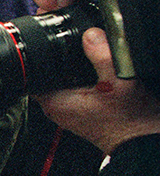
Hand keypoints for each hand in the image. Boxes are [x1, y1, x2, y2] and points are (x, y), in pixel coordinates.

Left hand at [35, 28, 159, 153]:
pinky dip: (82, 75)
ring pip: (61, 78)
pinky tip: (96, 71)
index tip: (51, 39)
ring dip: (71, 66)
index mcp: (54, 101)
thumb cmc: (130, 120)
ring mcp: (67, 108)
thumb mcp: (120, 81)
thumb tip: (90, 35)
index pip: (32, 72)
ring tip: (89, 58)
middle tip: (76, 45)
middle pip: (46, 72)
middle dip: (58, 57)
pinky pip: (74, 85)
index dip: (39, 53)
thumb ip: (103, 56)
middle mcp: (55, 106)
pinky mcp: (80, 108)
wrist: (143, 141)